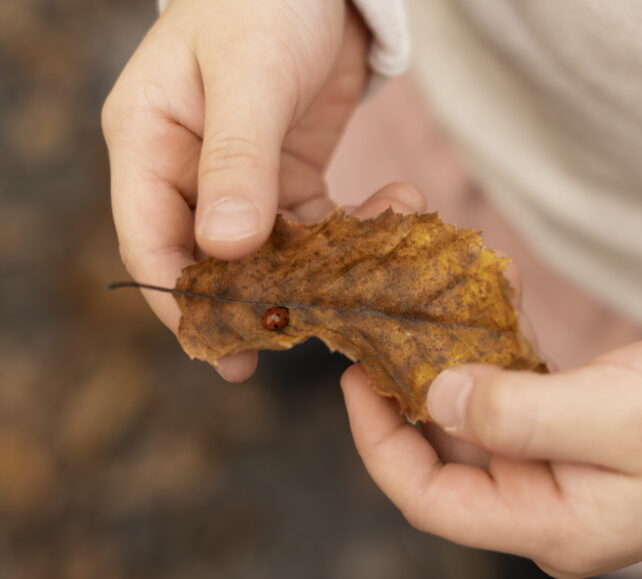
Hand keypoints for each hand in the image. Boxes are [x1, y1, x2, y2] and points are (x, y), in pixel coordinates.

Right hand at [102, 0, 368, 379]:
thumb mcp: (248, 74)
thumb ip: (237, 161)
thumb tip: (226, 248)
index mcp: (150, 142)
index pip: (150, 240)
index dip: (182, 300)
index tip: (221, 345)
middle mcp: (188, 170)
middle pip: (208, 261)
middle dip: (250, 304)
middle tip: (289, 342)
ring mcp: (240, 181)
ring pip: (268, 255)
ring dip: (316, 273)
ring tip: (368, 280)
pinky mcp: (289, 180)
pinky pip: (313, 229)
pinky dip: (349, 237)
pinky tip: (395, 218)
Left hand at [342, 333, 641, 577]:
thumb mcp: (615, 416)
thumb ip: (516, 412)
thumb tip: (434, 396)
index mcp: (547, 526)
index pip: (430, 500)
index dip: (378, 443)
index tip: (354, 379)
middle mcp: (541, 508)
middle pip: (443, 460)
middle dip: (405, 399)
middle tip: (378, 337)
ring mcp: (556, 473)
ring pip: (473, 424)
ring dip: (448, 371)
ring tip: (423, 314)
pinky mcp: (571, 436)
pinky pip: (511, 399)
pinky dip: (493, 358)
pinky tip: (484, 310)